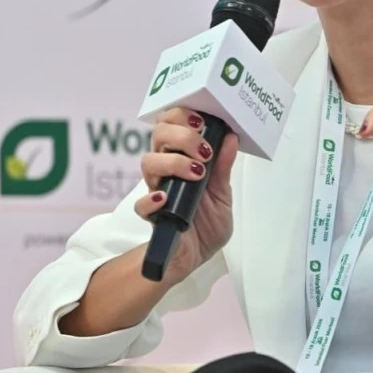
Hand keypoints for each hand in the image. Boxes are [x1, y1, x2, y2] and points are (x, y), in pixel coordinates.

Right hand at [133, 108, 238, 285]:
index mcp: (182, 159)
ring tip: (197, 172)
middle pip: (158, 136)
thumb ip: (224, 168)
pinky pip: (142, 204)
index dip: (181, 116)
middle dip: (181, 135)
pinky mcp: (153, 216)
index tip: (201, 121)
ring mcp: (158, 190)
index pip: (171, 125)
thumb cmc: (207, 222)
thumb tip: (231, 137)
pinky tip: (166, 198)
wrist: (195, 256)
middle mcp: (166, 170)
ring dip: (173, 162)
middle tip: (203, 150)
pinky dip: (152, 199)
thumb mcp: (223, 193)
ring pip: (149, 162)